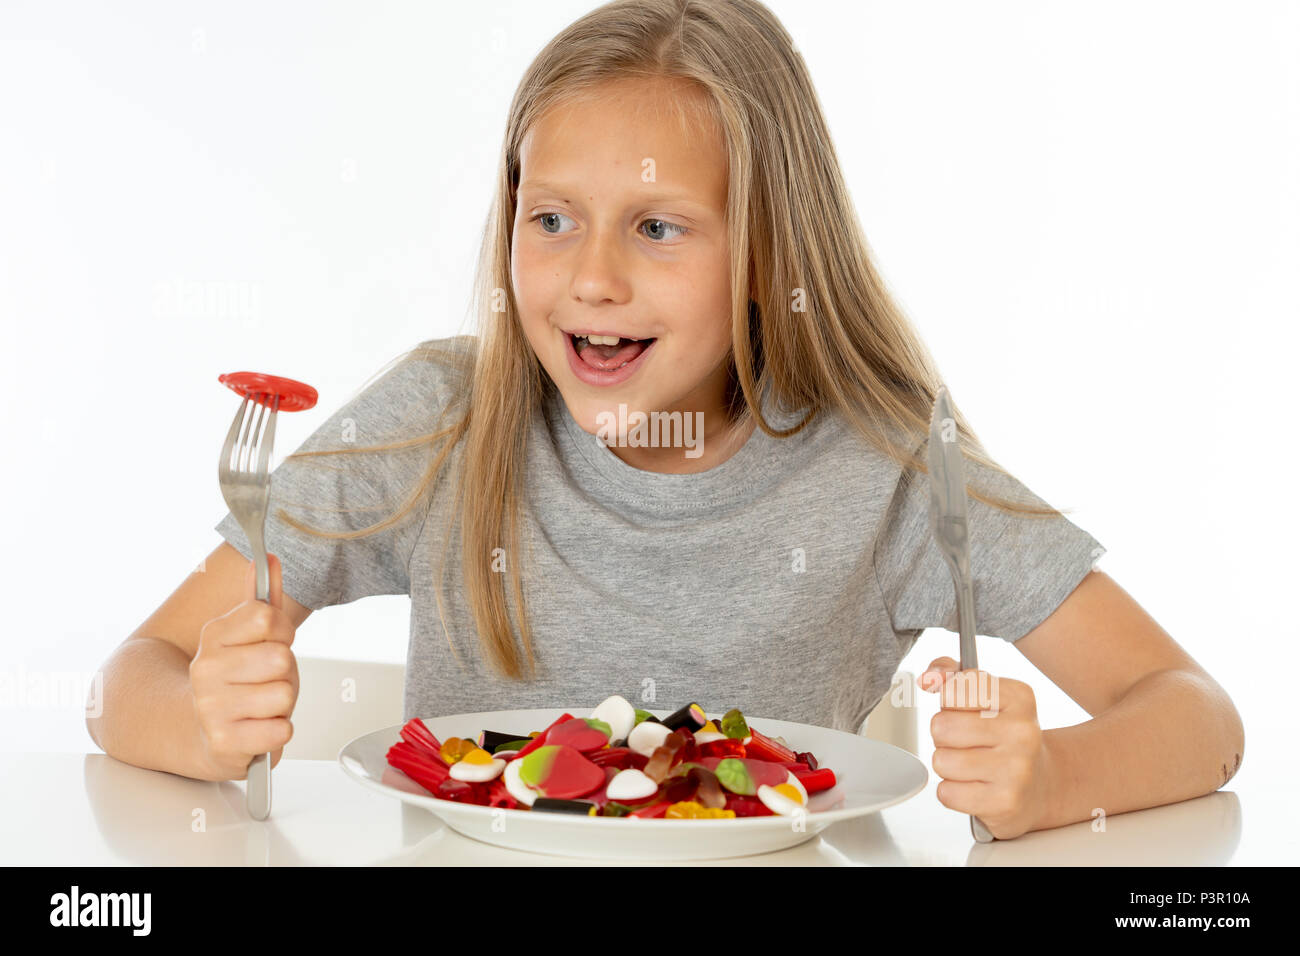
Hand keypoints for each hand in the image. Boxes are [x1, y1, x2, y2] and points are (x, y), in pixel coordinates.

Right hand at [190, 552, 298, 780]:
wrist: (206, 734)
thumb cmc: (239, 682)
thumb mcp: (250, 636)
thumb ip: (263, 597)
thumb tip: (268, 557)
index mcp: (213, 637)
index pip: (266, 615)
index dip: (281, 631)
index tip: (272, 642)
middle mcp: (206, 669)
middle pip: (281, 657)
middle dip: (285, 672)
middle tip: (265, 681)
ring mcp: (211, 708)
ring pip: (284, 694)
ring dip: (282, 705)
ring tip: (261, 706)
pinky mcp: (223, 743)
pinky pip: (280, 730)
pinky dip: (277, 732)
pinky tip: (258, 729)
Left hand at [918, 656, 1054, 839]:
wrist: (1041, 784)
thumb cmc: (1004, 736)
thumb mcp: (987, 695)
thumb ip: (952, 675)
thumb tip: (929, 678)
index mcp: (1019, 698)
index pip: (954, 688)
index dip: (949, 700)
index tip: (964, 708)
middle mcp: (1022, 732)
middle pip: (942, 726)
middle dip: (944, 735)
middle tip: (966, 741)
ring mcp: (1016, 769)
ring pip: (941, 761)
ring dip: (948, 764)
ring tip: (971, 764)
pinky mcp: (1004, 802)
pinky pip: (947, 793)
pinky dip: (953, 791)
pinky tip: (974, 786)